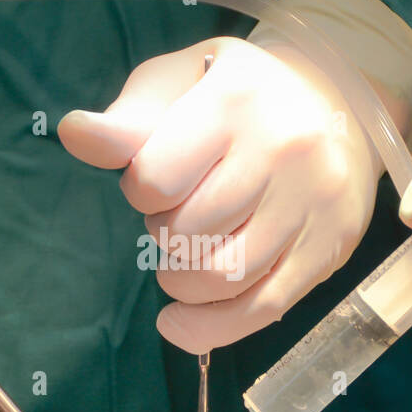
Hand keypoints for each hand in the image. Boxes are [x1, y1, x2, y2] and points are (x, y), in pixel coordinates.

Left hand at [58, 36, 379, 352]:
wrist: (338, 101)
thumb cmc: (238, 94)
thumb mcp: (180, 83)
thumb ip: (128, 118)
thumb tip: (73, 132)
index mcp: (235, 102)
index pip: (156, 180)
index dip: (140, 192)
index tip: (155, 180)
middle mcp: (282, 150)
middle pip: (188, 232)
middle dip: (164, 234)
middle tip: (177, 215)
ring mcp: (311, 204)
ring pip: (222, 276)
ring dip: (182, 282)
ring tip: (183, 258)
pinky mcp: (328, 249)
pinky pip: (262, 309)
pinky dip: (210, 328)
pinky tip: (180, 322)